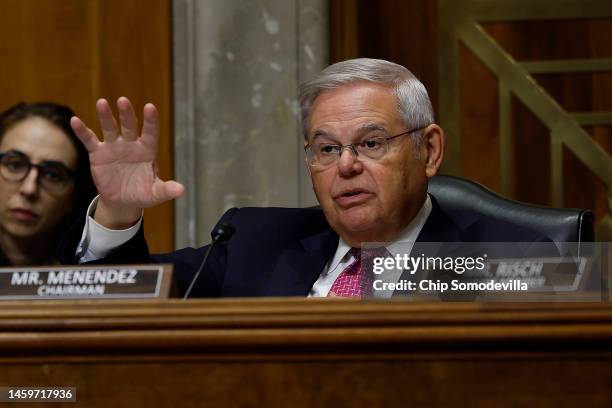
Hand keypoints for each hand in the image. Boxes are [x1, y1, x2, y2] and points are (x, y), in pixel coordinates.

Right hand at [71, 97, 183, 228]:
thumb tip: (181, 190)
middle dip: (127, 114)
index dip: (151, 121)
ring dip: (106, 116)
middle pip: (129, 126)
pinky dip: (82, 131)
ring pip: (110, 128)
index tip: (150, 107)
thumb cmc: (142, 193)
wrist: (122, 201)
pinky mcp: (98, 154)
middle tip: (123, 101)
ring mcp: (114, 147)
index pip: (151, 133)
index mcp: (147, 151)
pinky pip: (90, 140)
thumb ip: (166, 190)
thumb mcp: (155, 194)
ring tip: (102, 103)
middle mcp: (131, 144)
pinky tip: (75, 121)